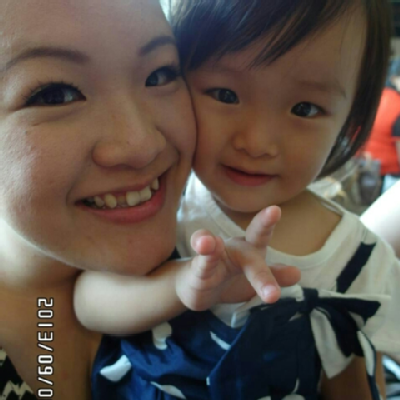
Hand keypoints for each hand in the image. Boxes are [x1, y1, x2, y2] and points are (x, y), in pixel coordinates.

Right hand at [175, 206, 300, 310]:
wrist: (197, 285)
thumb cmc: (230, 277)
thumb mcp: (255, 278)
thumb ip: (275, 276)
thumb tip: (297, 274)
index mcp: (251, 249)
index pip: (262, 234)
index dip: (269, 222)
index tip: (276, 209)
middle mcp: (235, 247)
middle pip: (251, 236)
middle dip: (263, 224)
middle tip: (275, 211)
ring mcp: (215, 257)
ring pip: (214, 249)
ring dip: (211, 245)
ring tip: (207, 242)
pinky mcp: (198, 272)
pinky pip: (201, 265)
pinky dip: (202, 258)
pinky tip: (200, 248)